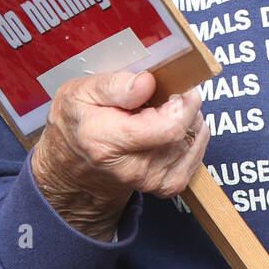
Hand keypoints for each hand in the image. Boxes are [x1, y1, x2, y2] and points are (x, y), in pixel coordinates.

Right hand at [30, 70, 208, 240]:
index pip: (169, 128)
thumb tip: (147, 82)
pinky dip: (192, 138)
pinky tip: (174, 128)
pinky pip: (195, 157)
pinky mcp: (166, 186)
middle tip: (166, 95)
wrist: (72, 166)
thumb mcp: (81, 92)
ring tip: (164, 111)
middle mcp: (132, 167)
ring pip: (192, 142)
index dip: (183, 104)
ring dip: (189, 120)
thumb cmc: (78, 124)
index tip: (178, 87)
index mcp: (107, 140)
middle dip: (185, 106)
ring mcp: (151, 180)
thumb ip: (115, 85)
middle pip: (184, 133)